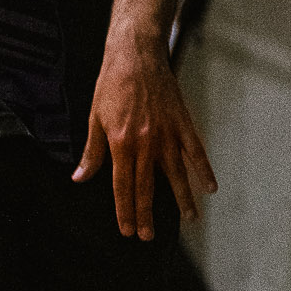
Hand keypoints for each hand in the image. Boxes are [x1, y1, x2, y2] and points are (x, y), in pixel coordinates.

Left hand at [72, 29, 217, 240]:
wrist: (136, 54)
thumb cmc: (112, 84)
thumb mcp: (95, 118)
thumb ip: (92, 152)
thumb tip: (80, 178)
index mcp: (121, 143)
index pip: (123, 186)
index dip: (125, 211)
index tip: (128, 231)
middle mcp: (146, 143)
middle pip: (147, 187)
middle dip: (148, 214)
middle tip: (149, 236)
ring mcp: (167, 134)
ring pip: (176, 175)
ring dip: (182, 200)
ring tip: (188, 220)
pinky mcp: (183, 122)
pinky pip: (196, 152)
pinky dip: (204, 170)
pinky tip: (210, 188)